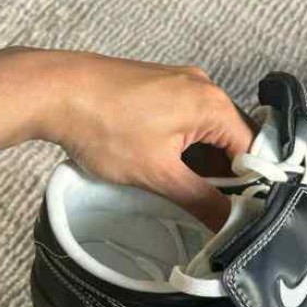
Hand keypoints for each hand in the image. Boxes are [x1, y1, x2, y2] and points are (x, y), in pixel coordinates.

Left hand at [43, 54, 251, 230]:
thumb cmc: (103, 127)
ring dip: (200, 163)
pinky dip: (183, 146)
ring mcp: (179, 82)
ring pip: (207, 132)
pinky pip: (186, 120)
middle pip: (232, 140)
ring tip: (183, 192)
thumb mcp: (157, 174)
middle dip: (224, 176)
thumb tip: (231, 223)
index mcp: (212, 104)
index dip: (250, 186)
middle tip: (210, 210)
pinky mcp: (158, 85)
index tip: (240, 214)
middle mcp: (203, 86)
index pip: (253, 150)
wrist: (53, 91)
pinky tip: (165, 167)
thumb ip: (201, 201)